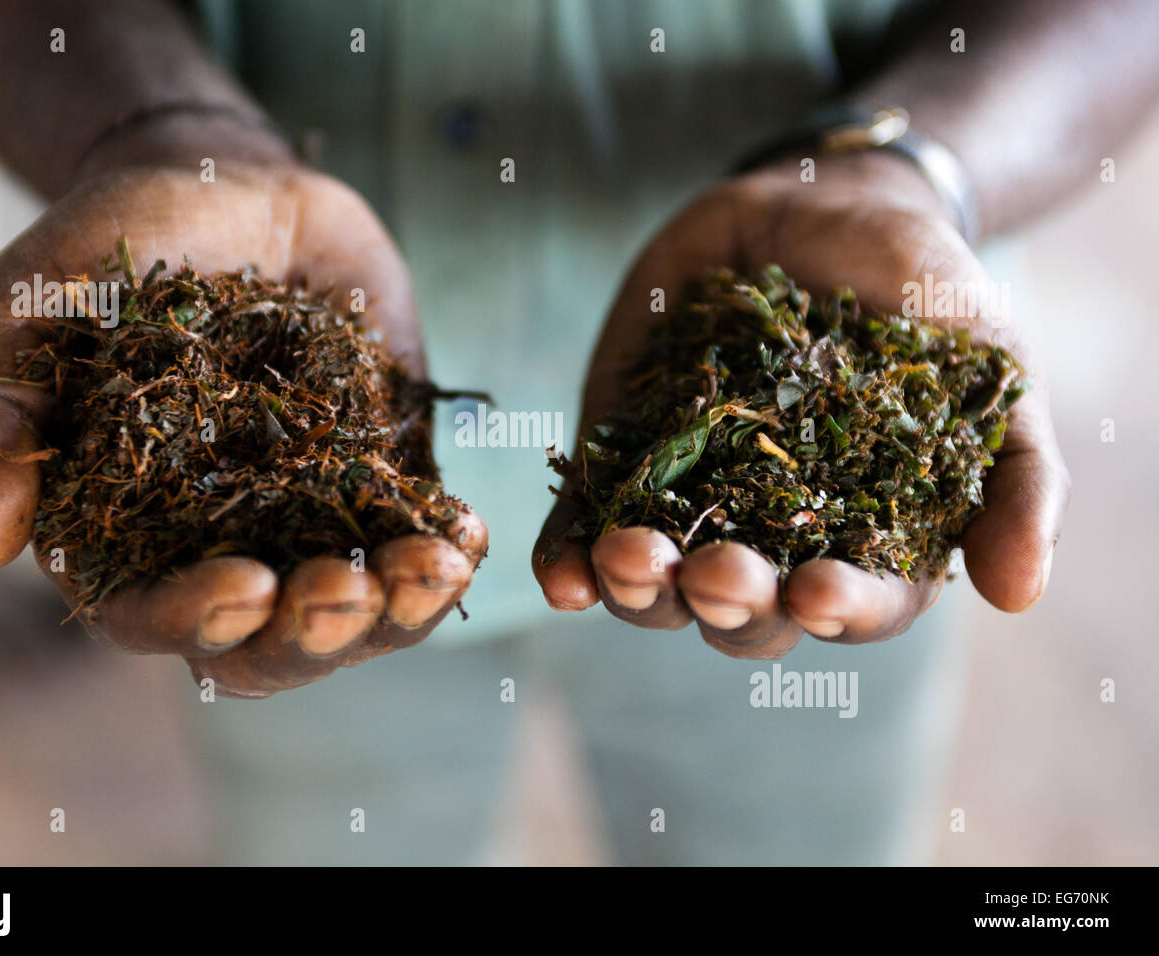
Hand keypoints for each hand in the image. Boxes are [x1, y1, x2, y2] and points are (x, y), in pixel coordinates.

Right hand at [0, 152, 484, 696]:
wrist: (230, 187)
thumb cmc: (113, 245)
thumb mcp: (29, 307)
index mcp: (128, 532)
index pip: (154, 617)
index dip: (198, 621)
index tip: (250, 584)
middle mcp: (224, 544)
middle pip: (272, 644)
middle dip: (317, 632)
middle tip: (349, 585)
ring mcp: (311, 516)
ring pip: (360, 609)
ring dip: (402, 607)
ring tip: (435, 565)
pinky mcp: (383, 476)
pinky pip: (417, 537)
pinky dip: (447, 550)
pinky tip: (468, 533)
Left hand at [533, 151, 1068, 657]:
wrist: (818, 205)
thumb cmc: (918, 288)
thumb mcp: (990, 363)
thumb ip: (1015, 474)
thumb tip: (1019, 596)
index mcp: (864, 536)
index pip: (857, 604)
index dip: (840, 609)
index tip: (819, 589)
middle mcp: (772, 538)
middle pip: (744, 612)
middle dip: (728, 601)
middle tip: (715, 572)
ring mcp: (690, 501)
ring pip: (658, 585)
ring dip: (639, 588)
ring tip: (627, 557)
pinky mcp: (623, 457)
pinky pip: (585, 527)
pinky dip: (568, 557)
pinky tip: (559, 577)